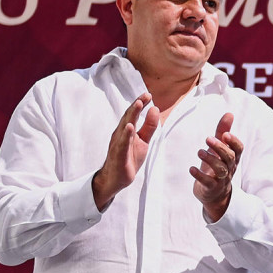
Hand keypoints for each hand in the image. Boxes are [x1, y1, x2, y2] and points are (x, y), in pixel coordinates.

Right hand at [93, 94, 158, 210]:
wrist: (117, 178)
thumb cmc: (129, 157)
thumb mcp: (143, 140)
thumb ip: (150, 126)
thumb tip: (155, 108)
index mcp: (126, 130)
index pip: (133, 114)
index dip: (140, 104)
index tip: (148, 94)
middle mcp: (120, 134)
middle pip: (128, 117)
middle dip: (136, 106)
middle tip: (145, 95)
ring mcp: (118, 144)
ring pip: (125, 127)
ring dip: (131, 115)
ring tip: (138, 104)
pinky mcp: (118, 155)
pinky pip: (122, 144)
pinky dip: (125, 135)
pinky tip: (129, 127)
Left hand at [191, 112, 241, 220]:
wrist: (214, 194)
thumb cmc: (217, 166)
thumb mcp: (220, 149)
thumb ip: (223, 131)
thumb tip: (229, 113)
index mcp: (232, 158)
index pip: (239, 149)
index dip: (234, 142)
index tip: (225, 134)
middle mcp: (229, 168)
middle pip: (230, 158)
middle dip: (220, 148)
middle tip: (207, 138)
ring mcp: (221, 179)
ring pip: (221, 169)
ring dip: (210, 160)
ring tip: (199, 152)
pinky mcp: (211, 188)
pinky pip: (208, 182)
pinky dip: (200, 175)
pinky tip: (192, 169)